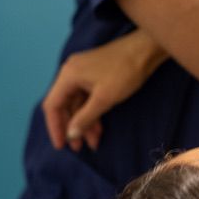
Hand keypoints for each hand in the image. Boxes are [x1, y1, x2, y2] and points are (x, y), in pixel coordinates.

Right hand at [41, 29, 167, 151]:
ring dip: (84, 123)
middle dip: (71, 127)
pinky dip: (92, 113)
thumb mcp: (104, 99)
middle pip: (64, 105)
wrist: (146, 50)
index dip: (55, 127)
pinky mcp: (94, 76)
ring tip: (93, 143)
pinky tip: (98, 129)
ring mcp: (83, 74)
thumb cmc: (125, 71)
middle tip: (78, 148)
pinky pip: (87, 98)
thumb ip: (85, 118)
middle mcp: (71, 73)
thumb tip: (70, 135)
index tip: (60, 146)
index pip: (52, 105)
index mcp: (68, 75)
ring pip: (78, 104)